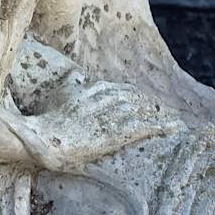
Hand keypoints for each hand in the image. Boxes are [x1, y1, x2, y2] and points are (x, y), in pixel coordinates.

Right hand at [25, 74, 185, 166]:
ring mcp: (106, 117)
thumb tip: (75, 73)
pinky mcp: (110, 134)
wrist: (39, 140)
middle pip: (133, 98)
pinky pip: (139, 127)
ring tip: (175, 122)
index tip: (147, 102)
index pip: (119, 90)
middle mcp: (100, 100)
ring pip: (140, 111)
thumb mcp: (59, 97)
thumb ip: (70, 84)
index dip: (136, 96)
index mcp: (88, 91)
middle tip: (167, 113)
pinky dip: (158, 126)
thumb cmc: (45, 124)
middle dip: (151, 105)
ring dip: (160, 116)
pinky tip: (170, 129)